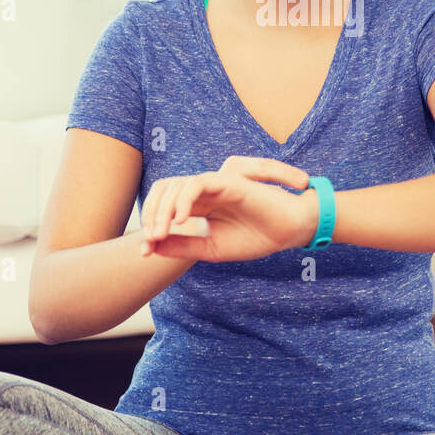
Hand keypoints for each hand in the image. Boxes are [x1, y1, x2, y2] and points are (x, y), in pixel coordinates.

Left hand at [139, 156, 316, 261]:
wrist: (288, 232)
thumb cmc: (254, 237)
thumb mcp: (210, 249)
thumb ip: (182, 246)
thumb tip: (151, 248)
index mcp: (198, 206)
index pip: (163, 206)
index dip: (149, 226)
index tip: (146, 253)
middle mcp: (202, 193)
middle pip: (163, 191)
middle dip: (150, 215)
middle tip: (150, 241)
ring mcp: (214, 185)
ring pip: (176, 186)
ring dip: (162, 210)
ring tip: (160, 234)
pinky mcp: (227, 181)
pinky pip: (197, 183)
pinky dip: (183, 200)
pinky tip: (181, 221)